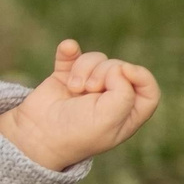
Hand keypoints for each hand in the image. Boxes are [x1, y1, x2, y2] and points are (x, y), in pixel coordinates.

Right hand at [0, 39, 159, 171]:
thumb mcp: (110, 119)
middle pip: (120, 68)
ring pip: (96, 59)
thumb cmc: (76, 133)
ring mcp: (87, 86)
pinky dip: (69, 50)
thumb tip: (118, 69)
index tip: (125, 72)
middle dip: (104, 73)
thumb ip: (125, 92)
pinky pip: (71, 54)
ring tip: (73, 88)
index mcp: (127, 114)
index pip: (148, 89)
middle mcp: (110, 98)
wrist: (36, 135)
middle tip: (89, 90)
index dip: (140, 75)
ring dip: (83, 69)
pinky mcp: (65, 76)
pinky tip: (67, 48)